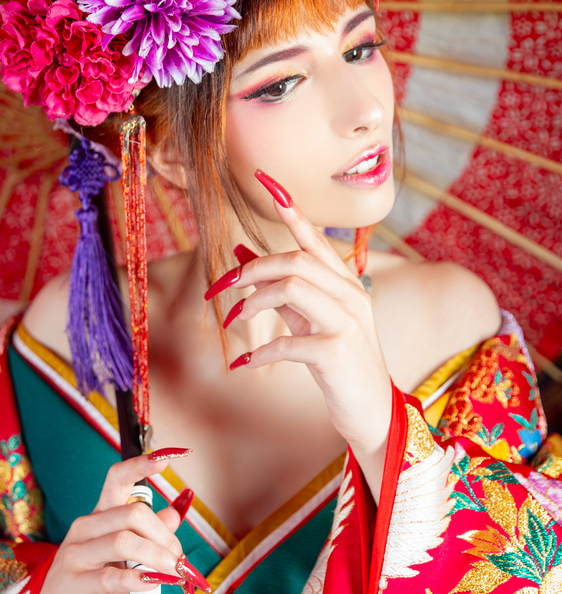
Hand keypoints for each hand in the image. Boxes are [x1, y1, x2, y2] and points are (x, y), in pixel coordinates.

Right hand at [36, 452, 195, 593]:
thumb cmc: (92, 579)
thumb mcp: (124, 556)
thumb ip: (148, 535)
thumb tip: (174, 514)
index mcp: (100, 514)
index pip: (117, 479)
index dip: (141, 465)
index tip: (167, 456)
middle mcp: (86, 527)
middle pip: (132, 513)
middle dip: (164, 535)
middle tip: (179, 558)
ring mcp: (76, 553)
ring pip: (123, 542)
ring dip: (156, 557)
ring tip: (173, 572)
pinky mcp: (73, 583)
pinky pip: (110, 576)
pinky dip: (138, 580)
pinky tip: (152, 583)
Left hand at [208, 171, 392, 497]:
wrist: (372, 412)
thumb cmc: (338, 364)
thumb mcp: (308, 321)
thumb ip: (280, 290)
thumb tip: (240, 257)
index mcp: (345, 284)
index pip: (315, 239)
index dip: (291, 210)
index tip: (266, 181)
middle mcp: (351, 295)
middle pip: (295, 260)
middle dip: (252, 270)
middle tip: (221, 289)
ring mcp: (348, 322)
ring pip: (293, 288)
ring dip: (254, 301)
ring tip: (234, 321)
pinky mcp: (338, 352)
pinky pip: (289, 340)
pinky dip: (260, 350)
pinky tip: (244, 363)